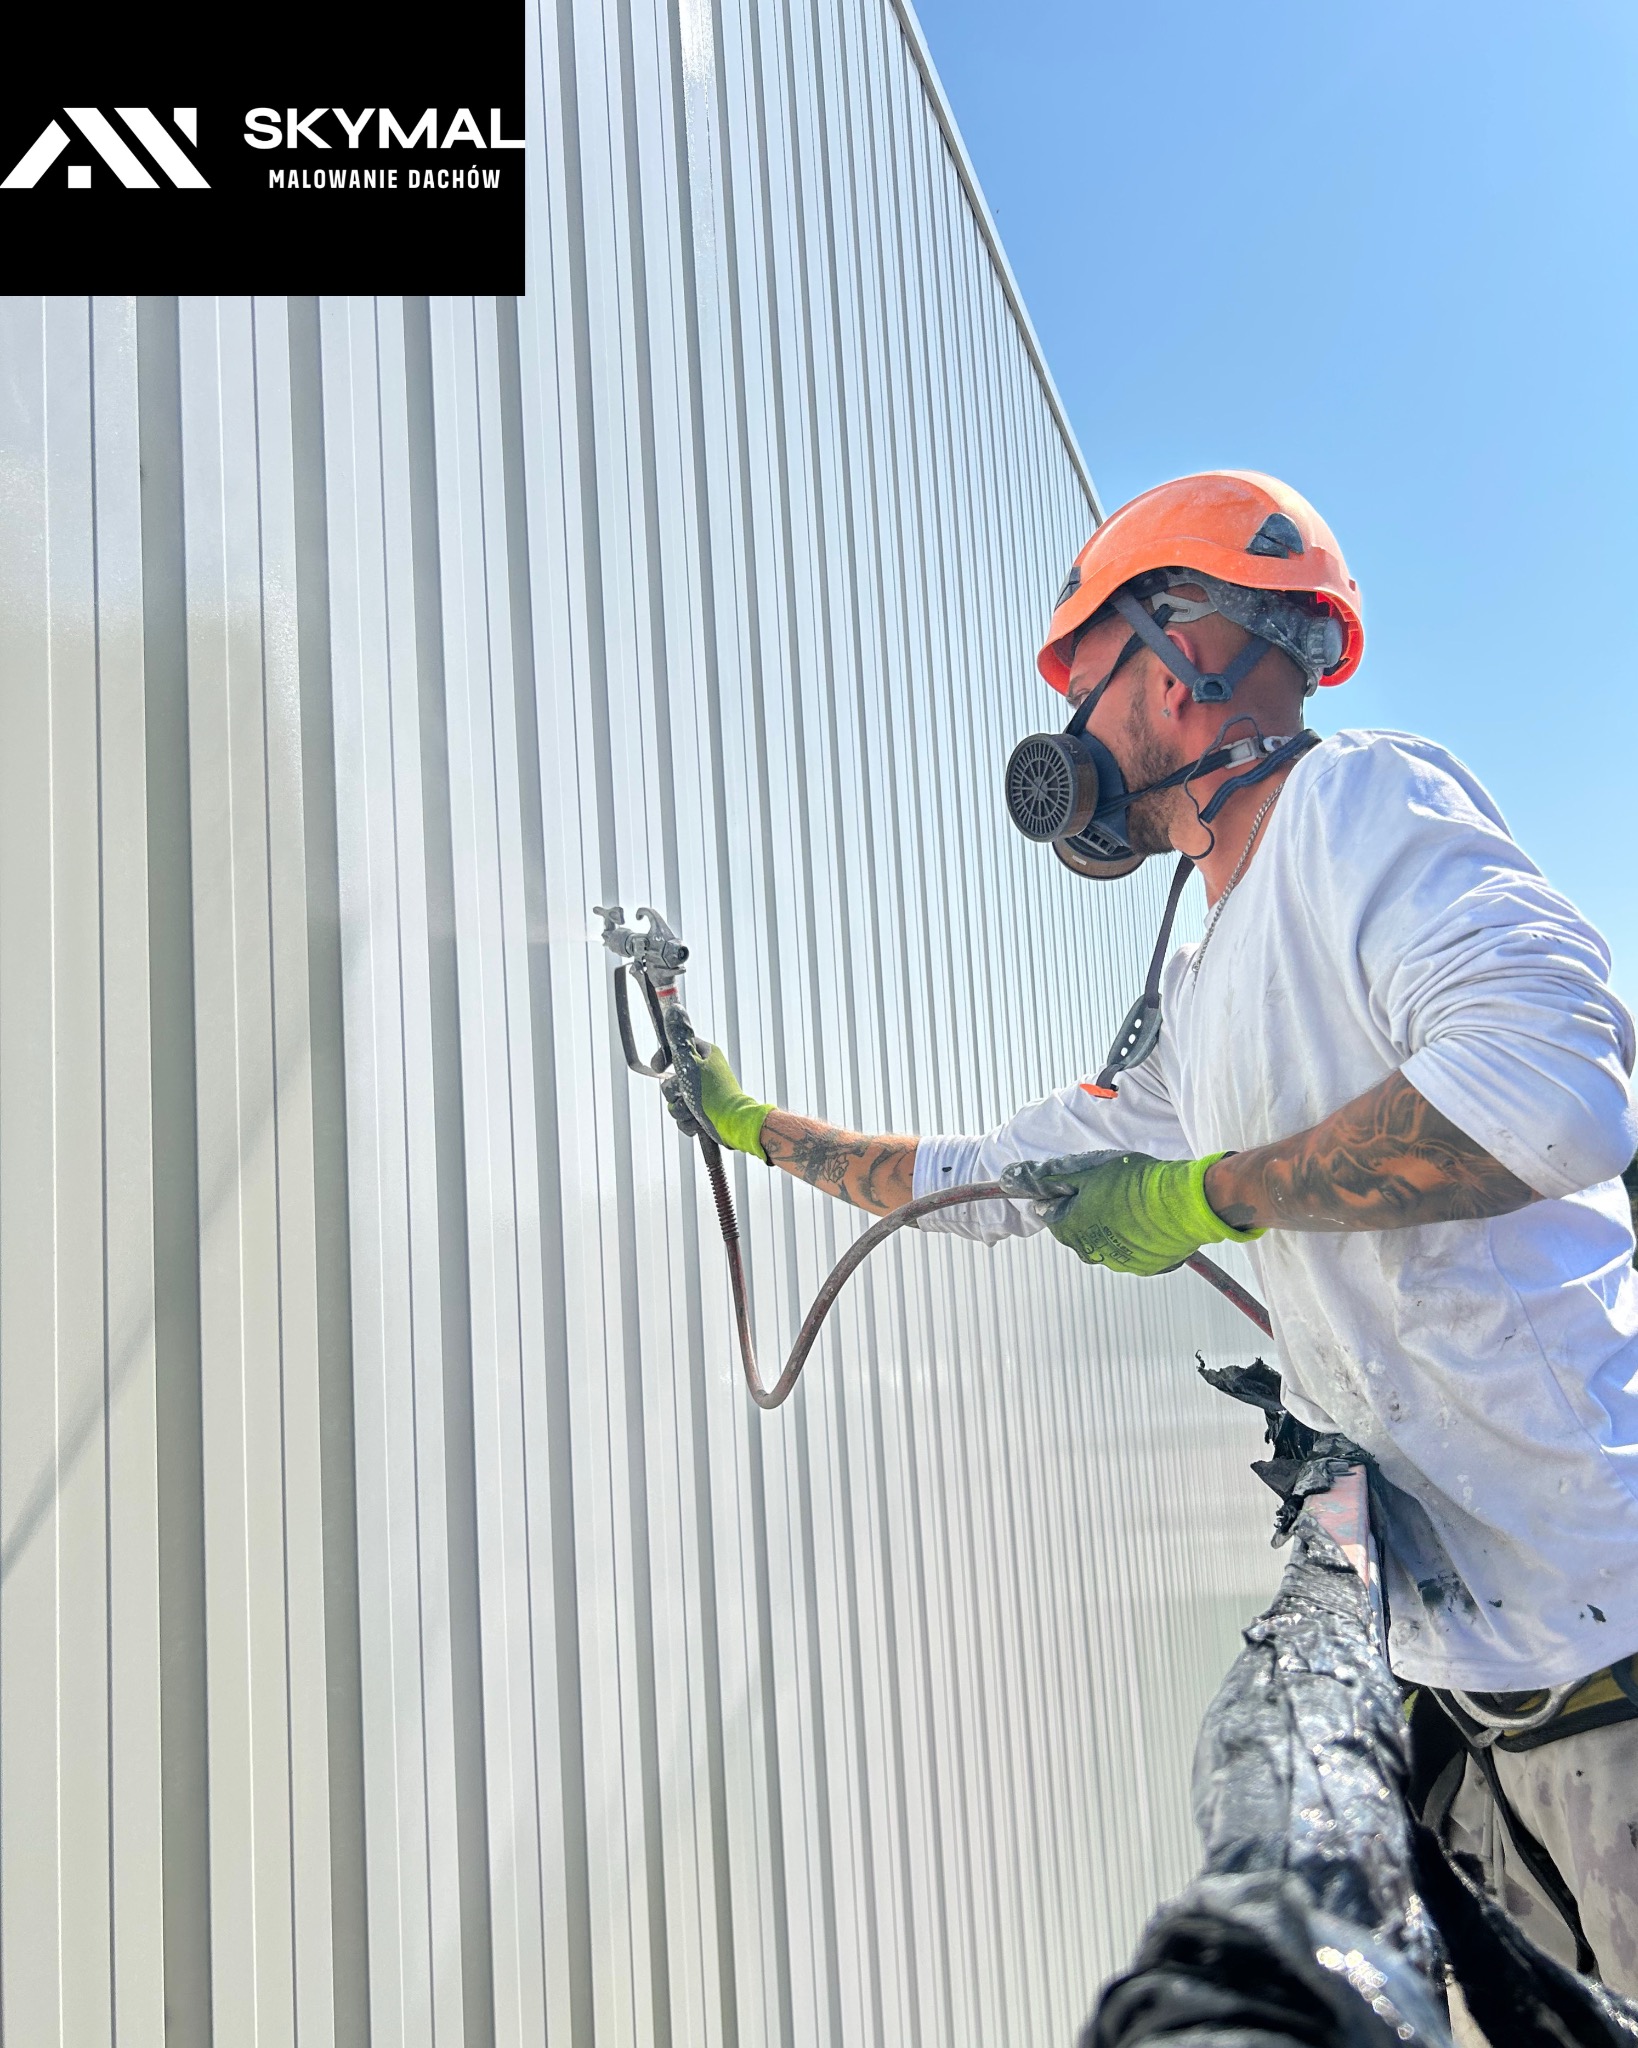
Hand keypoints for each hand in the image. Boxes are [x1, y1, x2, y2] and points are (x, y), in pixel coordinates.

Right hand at [665, 1030, 772, 1161]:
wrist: (732, 1124)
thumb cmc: (712, 1094)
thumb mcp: (690, 1063)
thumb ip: (679, 1039)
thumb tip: (674, 1009)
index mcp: (704, 1055)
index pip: (675, 1049)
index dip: (663, 1058)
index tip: (657, 1068)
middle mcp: (705, 1072)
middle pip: (671, 1080)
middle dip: (674, 1093)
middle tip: (686, 1095)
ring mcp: (704, 1093)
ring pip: (675, 1101)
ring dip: (680, 1110)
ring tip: (694, 1112)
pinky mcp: (704, 1112)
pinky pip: (683, 1116)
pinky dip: (687, 1122)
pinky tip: (697, 1122)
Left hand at [1000, 1149, 1262, 1275]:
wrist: (1186, 1202)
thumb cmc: (1134, 1182)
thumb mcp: (1084, 1170)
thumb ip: (1046, 1177)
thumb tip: (1009, 1179)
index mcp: (1070, 1229)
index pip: (1053, 1212)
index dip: (1067, 1193)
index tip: (1085, 1182)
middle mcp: (1091, 1253)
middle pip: (1079, 1229)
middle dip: (1089, 1210)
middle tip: (1112, 1188)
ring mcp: (1120, 1263)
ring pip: (1106, 1240)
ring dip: (1114, 1224)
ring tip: (1136, 1201)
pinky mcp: (1148, 1266)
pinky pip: (1134, 1250)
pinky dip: (1138, 1236)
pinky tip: (1151, 1217)